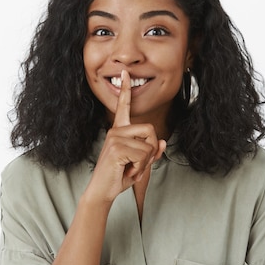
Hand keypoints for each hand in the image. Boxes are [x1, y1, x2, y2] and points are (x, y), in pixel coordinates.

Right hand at [84, 70, 165, 204]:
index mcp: (119, 131)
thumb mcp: (139, 163)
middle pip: (150, 129)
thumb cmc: (118, 176)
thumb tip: (162, 142)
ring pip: (148, 145)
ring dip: (145, 163)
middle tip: (136, 164)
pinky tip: (127, 172)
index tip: (125, 73)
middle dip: (151, 149)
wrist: (102, 191)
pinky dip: (140, 168)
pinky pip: (144, 155)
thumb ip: (151, 151)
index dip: (126, 89)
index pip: (123, 107)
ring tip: (130, 169)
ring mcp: (115, 139)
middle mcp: (115, 131)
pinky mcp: (117, 149)